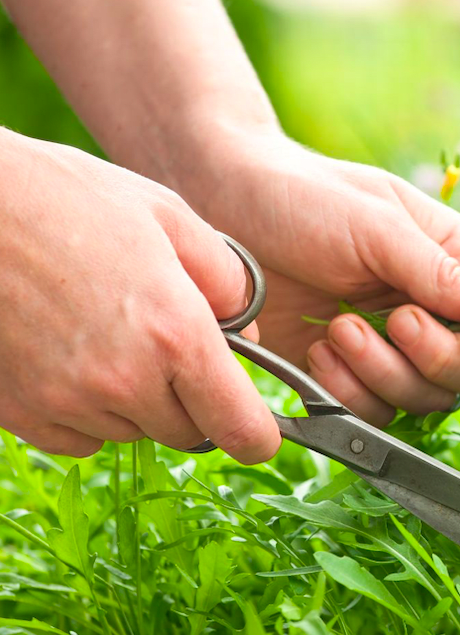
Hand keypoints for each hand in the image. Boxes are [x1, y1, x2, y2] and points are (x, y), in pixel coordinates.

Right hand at [0, 129, 278, 461]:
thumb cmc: (65, 197)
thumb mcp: (168, 216)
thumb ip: (225, 278)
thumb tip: (248, 330)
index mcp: (175, 332)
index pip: (239, 426)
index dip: (258, 435)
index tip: (260, 431)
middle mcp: (124, 379)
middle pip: (189, 434)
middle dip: (197, 403)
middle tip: (177, 352)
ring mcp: (66, 401)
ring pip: (133, 432)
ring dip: (140, 403)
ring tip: (116, 338)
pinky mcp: (19, 412)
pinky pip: (80, 437)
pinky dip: (89, 413)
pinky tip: (77, 359)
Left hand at [182, 134, 459, 425]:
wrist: (217, 209)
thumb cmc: (301, 196)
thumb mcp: (378, 224)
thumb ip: (445, 272)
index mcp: (458, 263)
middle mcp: (436, 311)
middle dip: (445, 359)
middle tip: (399, 321)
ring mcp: (393, 350)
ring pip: (431, 400)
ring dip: (388, 372)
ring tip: (339, 328)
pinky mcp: (348, 378)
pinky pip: (376, 413)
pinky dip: (349, 392)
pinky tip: (317, 351)